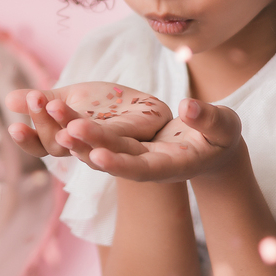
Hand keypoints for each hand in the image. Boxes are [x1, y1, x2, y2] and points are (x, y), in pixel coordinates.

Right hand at [5, 82, 171, 157]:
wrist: (148, 107)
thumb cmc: (107, 105)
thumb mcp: (72, 97)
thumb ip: (44, 100)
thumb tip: (7, 100)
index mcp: (68, 140)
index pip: (42, 146)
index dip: (28, 140)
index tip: (13, 125)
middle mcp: (86, 150)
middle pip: (59, 146)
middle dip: (46, 123)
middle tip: (38, 99)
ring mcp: (112, 149)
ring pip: (87, 147)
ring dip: (72, 132)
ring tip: (58, 116)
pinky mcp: (138, 141)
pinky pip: (118, 141)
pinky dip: (101, 135)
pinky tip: (85, 124)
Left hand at [60, 98, 242, 182]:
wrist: (209, 148)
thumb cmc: (221, 136)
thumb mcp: (224, 127)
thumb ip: (209, 119)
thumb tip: (188, 107)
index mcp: (171, 165)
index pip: (143, 168)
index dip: (121, 164)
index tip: (99, 156)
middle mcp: (145, 165)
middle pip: (113, 157)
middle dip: (89, 145)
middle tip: (66, 130)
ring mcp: (132, 155)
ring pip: (98, 147)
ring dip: (73, 135)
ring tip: (51, 114)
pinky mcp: (123, 144)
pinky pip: (95, 138)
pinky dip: (73, 127)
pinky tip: (52, 110)